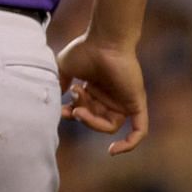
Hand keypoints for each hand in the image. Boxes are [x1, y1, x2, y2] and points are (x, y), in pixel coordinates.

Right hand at [57, 32, 148, 154]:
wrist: (104, 40)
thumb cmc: (85, 49)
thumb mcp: (64, 67)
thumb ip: (59, 83)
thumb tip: (52, 97)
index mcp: (96, 90)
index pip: (85, 112)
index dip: (72, 114)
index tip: (61, 110)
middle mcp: (110, 97)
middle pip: (95, 120)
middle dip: (81, 116)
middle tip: (72, 105)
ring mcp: (123, 101)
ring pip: (110, 126)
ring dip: (92, 122)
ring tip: (79, 109)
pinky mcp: (135, 104)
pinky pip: (139, 131)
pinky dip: (129, 144)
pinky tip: (113, 151)